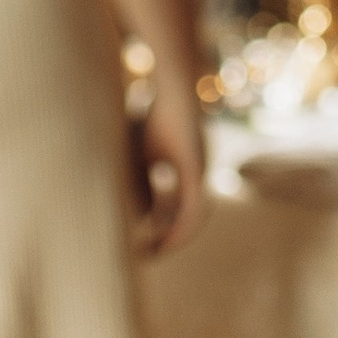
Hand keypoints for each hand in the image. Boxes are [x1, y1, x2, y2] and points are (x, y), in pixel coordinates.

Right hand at [126, 85, 208, 257]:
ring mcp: (200, 171)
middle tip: (146, 255)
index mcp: (185, 166)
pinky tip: (164, 238)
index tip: (140, 242)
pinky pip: (194, 208)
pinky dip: (181, 227)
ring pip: (193, 217)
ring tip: (153, 252)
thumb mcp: (137, 152)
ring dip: (175, 237)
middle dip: (167, 236)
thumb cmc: (152, 110)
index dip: (159, 224)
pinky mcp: (197, 169)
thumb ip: (138, 181)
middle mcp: (196, 171)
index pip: (175, 205)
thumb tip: (142, 215)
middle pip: (185, 214)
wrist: (173, 83)